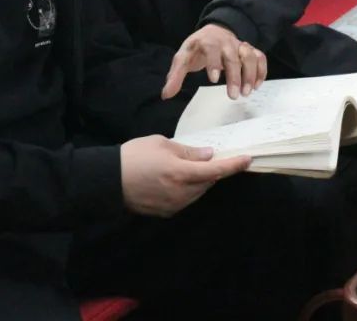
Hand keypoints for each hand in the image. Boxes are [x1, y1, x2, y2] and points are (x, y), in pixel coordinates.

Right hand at [120, 135, 250, 216]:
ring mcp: (174, 205)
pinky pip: (186, 199)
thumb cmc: (134, 156)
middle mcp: (182, 193)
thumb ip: (188, 151)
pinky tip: (176, 178)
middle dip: (213, 170)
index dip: (234, 165)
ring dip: (200, 180)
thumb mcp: (162, 144)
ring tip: (189, 166)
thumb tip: (208, 155)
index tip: (248, 159)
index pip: (216, 171)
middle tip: (210, 157)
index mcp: (182, 173)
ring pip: (198, 192)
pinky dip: (188, 188)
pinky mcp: (167, 212)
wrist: (109, 180)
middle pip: (209, 182)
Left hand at [162, 24, 267, 99]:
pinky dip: (261, 70)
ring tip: (247, 92)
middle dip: (235, 76)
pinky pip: (259, 57)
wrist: (212, 32)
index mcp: (206, 41)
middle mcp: (225, 41)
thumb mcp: (182, 59)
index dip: (214, 63)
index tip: (214, 80)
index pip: (211, 48)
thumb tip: (166, 95)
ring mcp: (238, 45)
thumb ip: (175, 76)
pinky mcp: (248, 50)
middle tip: (234, 96)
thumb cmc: (196, 48)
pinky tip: (257, 85)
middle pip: (233, 56)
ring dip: (251, 74)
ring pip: (249, 56)